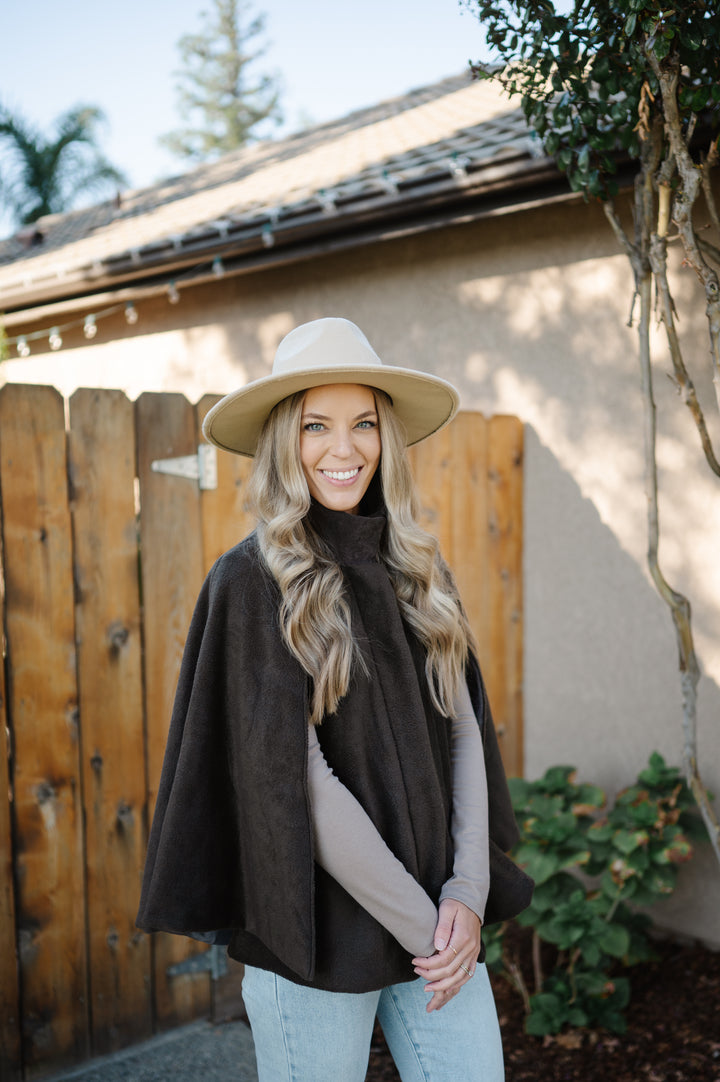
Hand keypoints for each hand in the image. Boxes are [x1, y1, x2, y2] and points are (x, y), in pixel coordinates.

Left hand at [412, 898, 481, 1012]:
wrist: (471, 899)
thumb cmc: (455, 902)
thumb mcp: (447, 909)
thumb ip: (443, 927)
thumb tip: (437, 946)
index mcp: (463, 938)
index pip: (444, 959)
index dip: (428, 964)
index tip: (414, 962)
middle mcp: (471, 949)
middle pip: (451, 972)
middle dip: (432, 977)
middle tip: (417, 973)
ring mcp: (474, 954)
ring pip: (460, 979)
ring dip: (443, 988)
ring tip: (428, 990)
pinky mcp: (474, 955)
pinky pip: (467, 976)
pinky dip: (457, 985)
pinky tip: (446, 990)